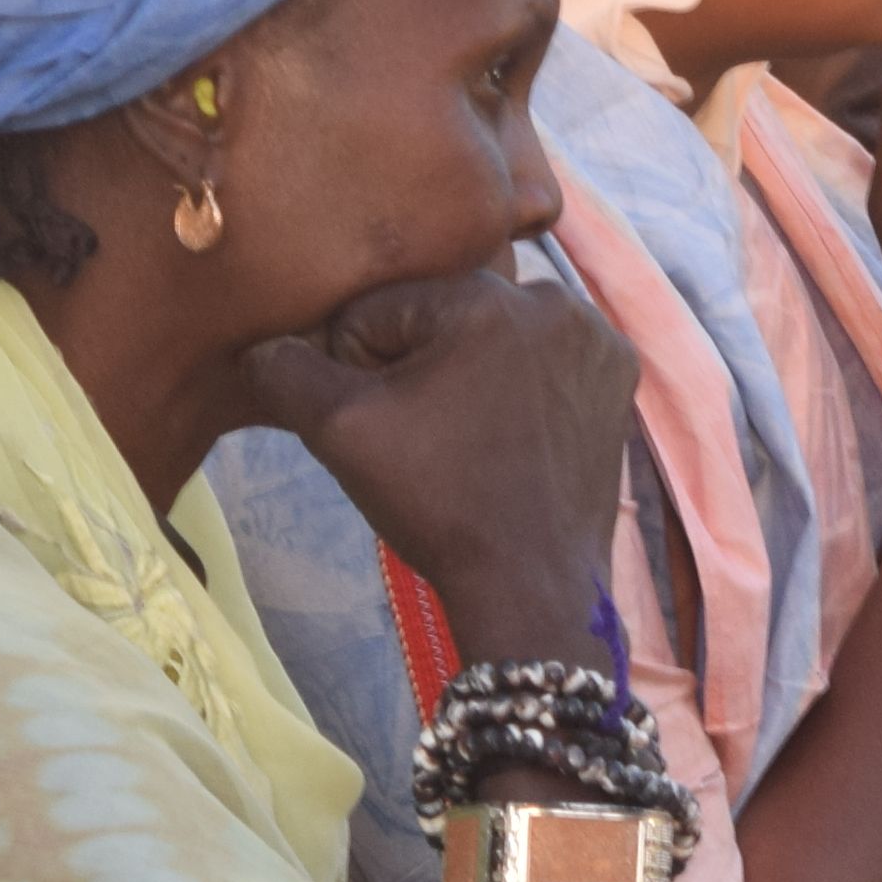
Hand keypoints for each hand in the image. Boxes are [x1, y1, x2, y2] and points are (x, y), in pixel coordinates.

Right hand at [237, 263, 641, 663]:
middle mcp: (554, 300)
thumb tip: (264, 344)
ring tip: (464, 443)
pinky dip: (519, 388)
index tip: (382, 428)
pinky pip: (541, 361)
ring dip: (467, 374)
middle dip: (415, 368)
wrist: (531, 587)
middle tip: (423, 440)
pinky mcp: (617, 379)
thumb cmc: (437, 504)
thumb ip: (285, 370)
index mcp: (485, 295)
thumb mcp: (339, 432)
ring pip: (491, 338)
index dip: (357, 371)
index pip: (376, 312)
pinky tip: (507, 439)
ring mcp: (597, 339)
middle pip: (440, 319)